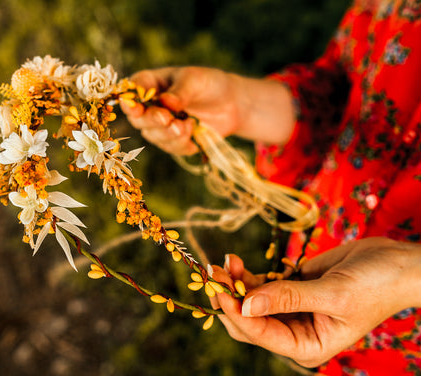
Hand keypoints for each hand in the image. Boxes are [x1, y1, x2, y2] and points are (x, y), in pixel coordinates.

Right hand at [120, 66, 295, 154]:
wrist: (232, 103)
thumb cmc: (208, 84)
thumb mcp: (195, 80)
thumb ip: (180, 91)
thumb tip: (166, 102)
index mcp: (149, 84)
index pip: (131, 92)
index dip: (130, 101)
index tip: (136, 106)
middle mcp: (150, 107)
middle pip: (138, 119)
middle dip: (151, 120)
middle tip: (166, 118)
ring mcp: (160, 127)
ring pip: (153, 135)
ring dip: (168, 133)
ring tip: (186, 126)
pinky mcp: (174, 142)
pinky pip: (171, 148)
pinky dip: (181, 143)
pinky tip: (193, 130)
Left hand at [210, 237, 420, 367]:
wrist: (394, 263)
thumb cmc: (375, 285)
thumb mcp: (332, 294)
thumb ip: (288, 298)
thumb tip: (246, 304)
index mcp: (307, 346)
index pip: (261, 335)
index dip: (237, 314)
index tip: (219, 291)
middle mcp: (294, 332)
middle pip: (248, 322)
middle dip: (229, 299)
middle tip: (213, 273)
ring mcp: (289, 310)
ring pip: (248, 302)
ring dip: (233, 284)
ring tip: (224, 262)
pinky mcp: (288, 289)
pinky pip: (258, 286)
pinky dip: (245, 275)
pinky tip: (235, 261)